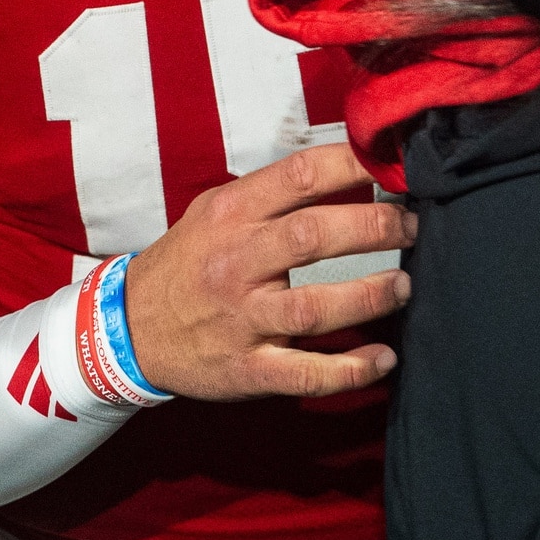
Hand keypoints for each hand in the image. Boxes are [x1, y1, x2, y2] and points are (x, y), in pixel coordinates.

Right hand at [124, 142, 414, 399]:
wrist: (130, 328)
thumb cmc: (188, 261)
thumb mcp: (215, 210)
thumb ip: (273, 194)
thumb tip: (349, 171)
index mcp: (231, 214)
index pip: (299, 176)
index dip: (353, 166)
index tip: (392, 167)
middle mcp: (236, 262)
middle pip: (313, 236)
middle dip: (375, 229)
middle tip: (410, 227)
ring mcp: (242, 319)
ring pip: (315, 307)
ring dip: (370, 296)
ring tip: (404, 287)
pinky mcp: (247, 369)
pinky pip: (306, 373)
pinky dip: (351, 369)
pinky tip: (383, 359)